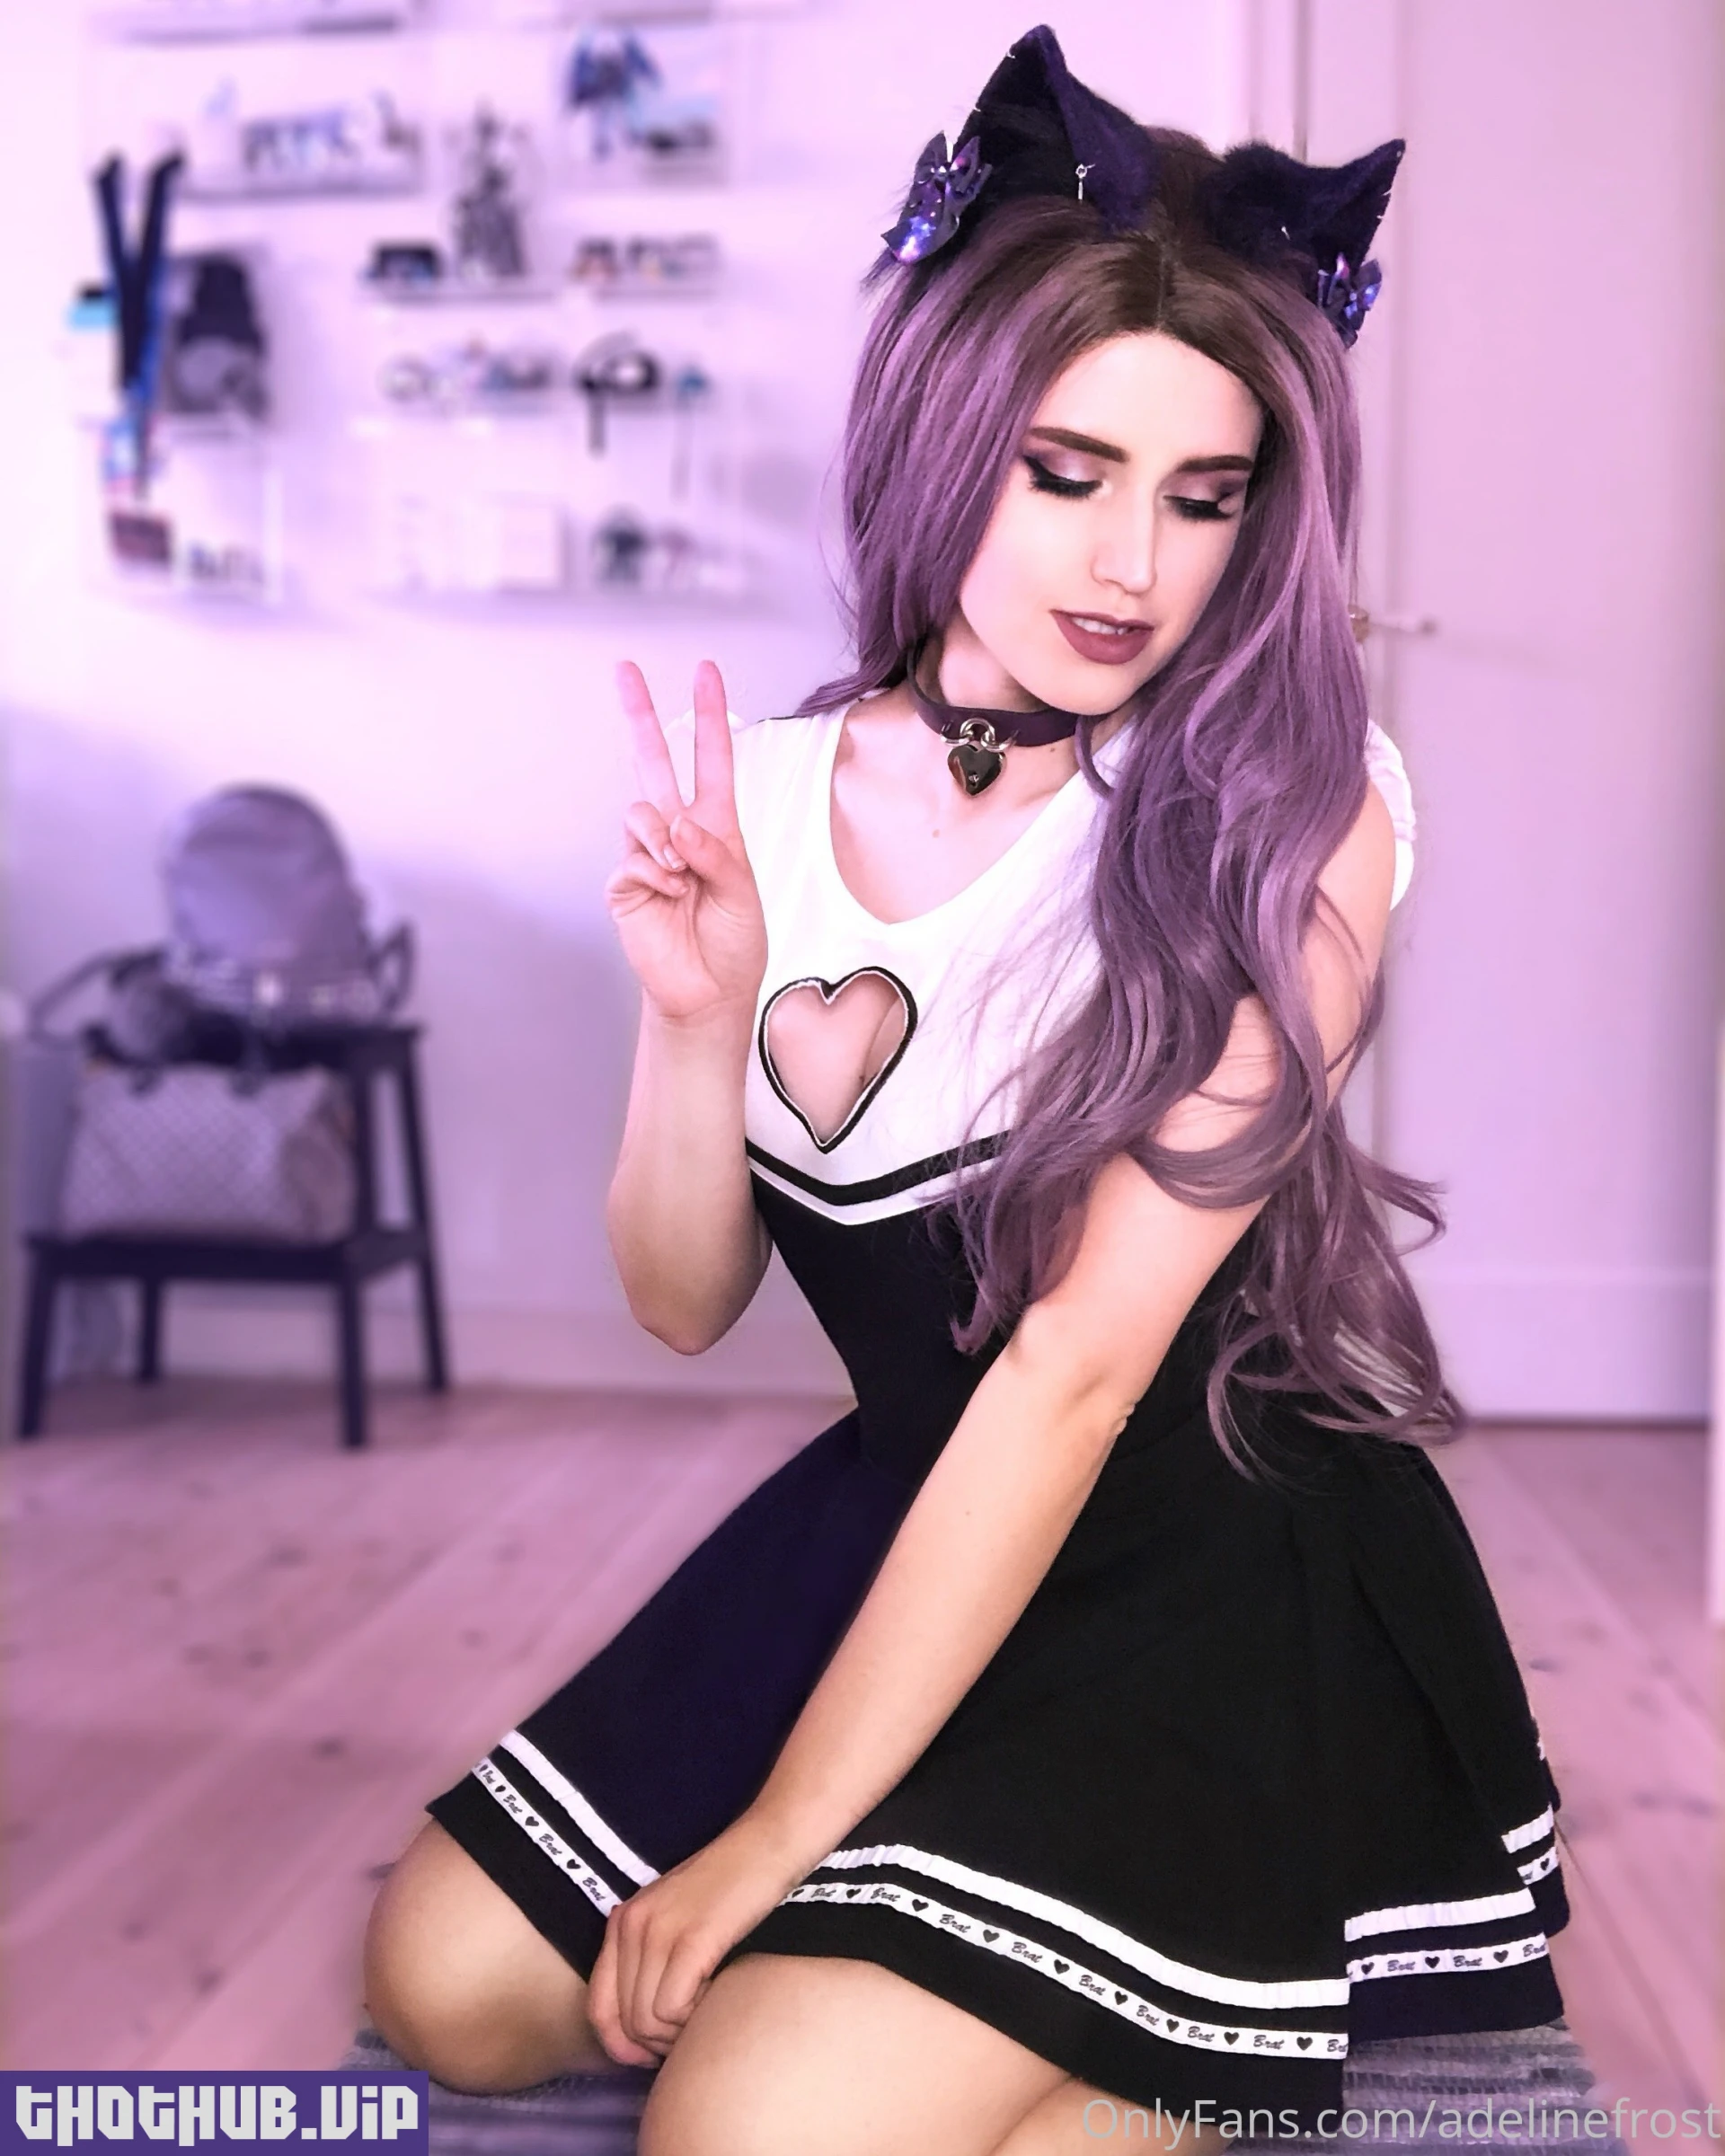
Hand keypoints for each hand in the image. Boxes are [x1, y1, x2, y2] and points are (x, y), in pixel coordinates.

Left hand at [585, 1813, 806, 2065]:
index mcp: (622, 1922)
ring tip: (704, 2010)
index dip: (620, 2045)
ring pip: (647, 2022)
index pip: (598, 2007)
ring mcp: (658, 1931)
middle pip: (625, 2022)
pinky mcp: (691, 1939)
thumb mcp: (673, 1918)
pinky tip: (714, 1995)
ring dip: (678, 2034)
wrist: (767, 1844)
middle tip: (688, 2034)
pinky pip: (673, 2010)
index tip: (649, 2057)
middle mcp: (631, 1925)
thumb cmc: (729, 1888)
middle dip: (657, 2044)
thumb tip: (639, 2031)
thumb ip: (649, 1958)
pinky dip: (694, 2019)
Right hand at [605, 658, 766, 1025]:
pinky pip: (634, 858)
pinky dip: (655, 875)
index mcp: (715, 827)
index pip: (711, 760)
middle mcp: (678, 833)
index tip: (706, 672)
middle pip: (653, 762)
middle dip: (640, 714)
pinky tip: (668, 896)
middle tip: (624, 669)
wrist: (708, 993)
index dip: (709, 716)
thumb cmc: (734, 944)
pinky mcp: (625, 882)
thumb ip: (714, 853)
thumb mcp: (743, 892)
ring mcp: (648, 855)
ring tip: (681, 876)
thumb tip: (676, 826)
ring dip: (664, 840)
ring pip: (641, 812)